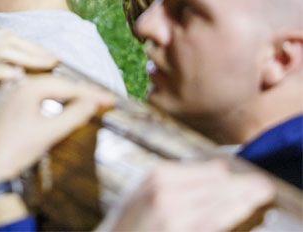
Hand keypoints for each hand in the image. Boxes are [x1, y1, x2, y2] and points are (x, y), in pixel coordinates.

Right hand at [0, 31, 58, 163]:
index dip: (27, 43)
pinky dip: (4, 71)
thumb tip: (6, 70)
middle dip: (33, 47)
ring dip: (27, 56)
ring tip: (48, 66)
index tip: (46, 54)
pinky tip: (20, 76)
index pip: (3, 36)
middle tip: (55, 59)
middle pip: (6, 39)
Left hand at [0, 75, 114, 182]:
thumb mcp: (50, 133)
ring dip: (50, 89)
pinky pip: (12, 92)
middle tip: (97, 97)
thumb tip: (92, 102)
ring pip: (29, 84)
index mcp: (27, 87)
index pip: (66, 86)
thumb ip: (73, 115)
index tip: (111, 100)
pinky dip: (29, 94)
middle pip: (49, 83)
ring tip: (71, 93)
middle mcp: (10, 84)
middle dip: (74, 90)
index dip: (91, 93)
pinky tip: (31, 92)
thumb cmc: (16, 151)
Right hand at [103, 160, 274, 231]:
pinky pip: (212, 222)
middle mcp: (167, 194)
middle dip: (241, 185)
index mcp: (157, 176)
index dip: (225, 173)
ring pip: (217, 204)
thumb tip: (218, 167)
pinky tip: (243, 207)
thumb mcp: (142, 190)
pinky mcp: (179, 231)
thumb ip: (175, 178)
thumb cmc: (128, 221)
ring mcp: (174, 216)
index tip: (244, 174)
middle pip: (213, 187)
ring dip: (242, 198)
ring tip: (260, 192)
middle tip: (264, 184)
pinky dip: (230, 213)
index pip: (202, 173)